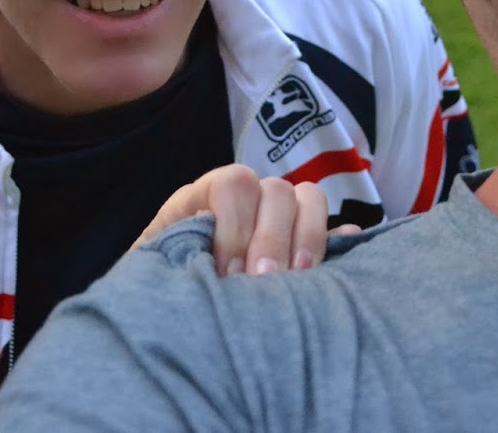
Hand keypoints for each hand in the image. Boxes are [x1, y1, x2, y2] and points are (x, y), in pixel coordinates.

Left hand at [132, 163, 358, 276]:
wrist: (172, 312)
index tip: (228, 275)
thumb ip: (174, 256)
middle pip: (277, 190)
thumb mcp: (157, 270)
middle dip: (273, 239)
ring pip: (310, 199)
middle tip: (263, 284)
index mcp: (203, 199)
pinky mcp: (307, 245)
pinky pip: (339, 230)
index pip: (233, 184)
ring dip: (309, 239)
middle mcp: (246, 201)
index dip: (234, 227)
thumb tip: (204, 247)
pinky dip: (341, 246)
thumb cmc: (159, 291)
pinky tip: (333, 275)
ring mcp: (281, 219)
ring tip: (299, 280)